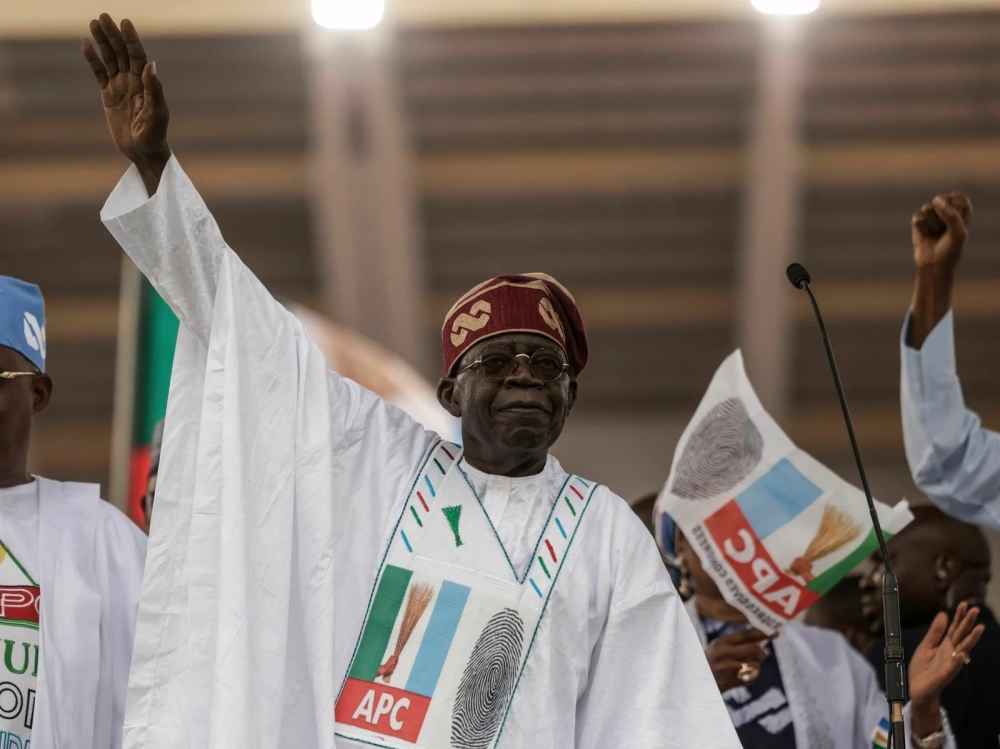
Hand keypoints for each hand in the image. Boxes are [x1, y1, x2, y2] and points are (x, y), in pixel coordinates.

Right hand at [82, 15, 169, 193]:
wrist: (143, 152)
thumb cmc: (154, 135)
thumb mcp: (156, 114)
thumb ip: (153, 90)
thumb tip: (150, 64)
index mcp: (146, 84)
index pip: (138, 56)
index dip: (131, 40)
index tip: (125, 22)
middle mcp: (133, 81)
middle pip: (121, 53)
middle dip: (113, 35)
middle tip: (103, 17)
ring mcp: (120, 87)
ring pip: (109, 59)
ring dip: (102, 42)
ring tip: (94, 23)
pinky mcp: (109, 96)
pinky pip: (99, 74)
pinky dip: (93, 60)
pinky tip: (87, 45)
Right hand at [704, 629, 769, 692]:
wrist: (699, 681)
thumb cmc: (712, 661)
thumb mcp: (720, 647)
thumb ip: (737, 643)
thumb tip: (761, 639)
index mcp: (720, 642)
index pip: (744, 635)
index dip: (760, 633)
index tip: (773, 632)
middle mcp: (723, 654)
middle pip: (752, 648)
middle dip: (762, 652)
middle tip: (764, 654)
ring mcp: (726, 669)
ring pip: (754, 664)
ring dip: (756, 665)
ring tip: (750, 666)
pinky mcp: (730, 682)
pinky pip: (751, 677)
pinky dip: (752, 676)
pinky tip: (743, 676)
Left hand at [909, 602, 983, 707]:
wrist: (917, 689)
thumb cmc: (922, 668)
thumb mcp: (926, 646)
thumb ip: (935, 632)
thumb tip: (943, 614)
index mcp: (946, 645)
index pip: (955, 629)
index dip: (959, 617)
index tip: (964, 604)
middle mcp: (951, 653)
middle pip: (961, 636)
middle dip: (968, 623)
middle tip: (975, 610)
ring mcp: (949, 664)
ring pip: (962, 649)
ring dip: (970, 639)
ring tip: (979, 628)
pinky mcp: (944, 675)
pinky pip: (952, 667)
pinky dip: (957, 660)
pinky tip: (961, 653)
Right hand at [911, 191, 972, 271]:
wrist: (934, 264)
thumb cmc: (950, 250)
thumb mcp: (958, 233)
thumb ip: (951, 215)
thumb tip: (935, 201)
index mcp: (961, 210)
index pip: (957, 196)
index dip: (955, 209)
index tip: (956, 222)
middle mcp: (946, 209)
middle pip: (941, 198)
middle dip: (942, 215)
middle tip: (944, 229)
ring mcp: (932, 214)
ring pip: (928, 207)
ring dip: (932, 224)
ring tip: (936, 233)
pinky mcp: (919, 220)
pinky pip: (918, 216)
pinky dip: (922, 227)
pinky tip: (926, 235)